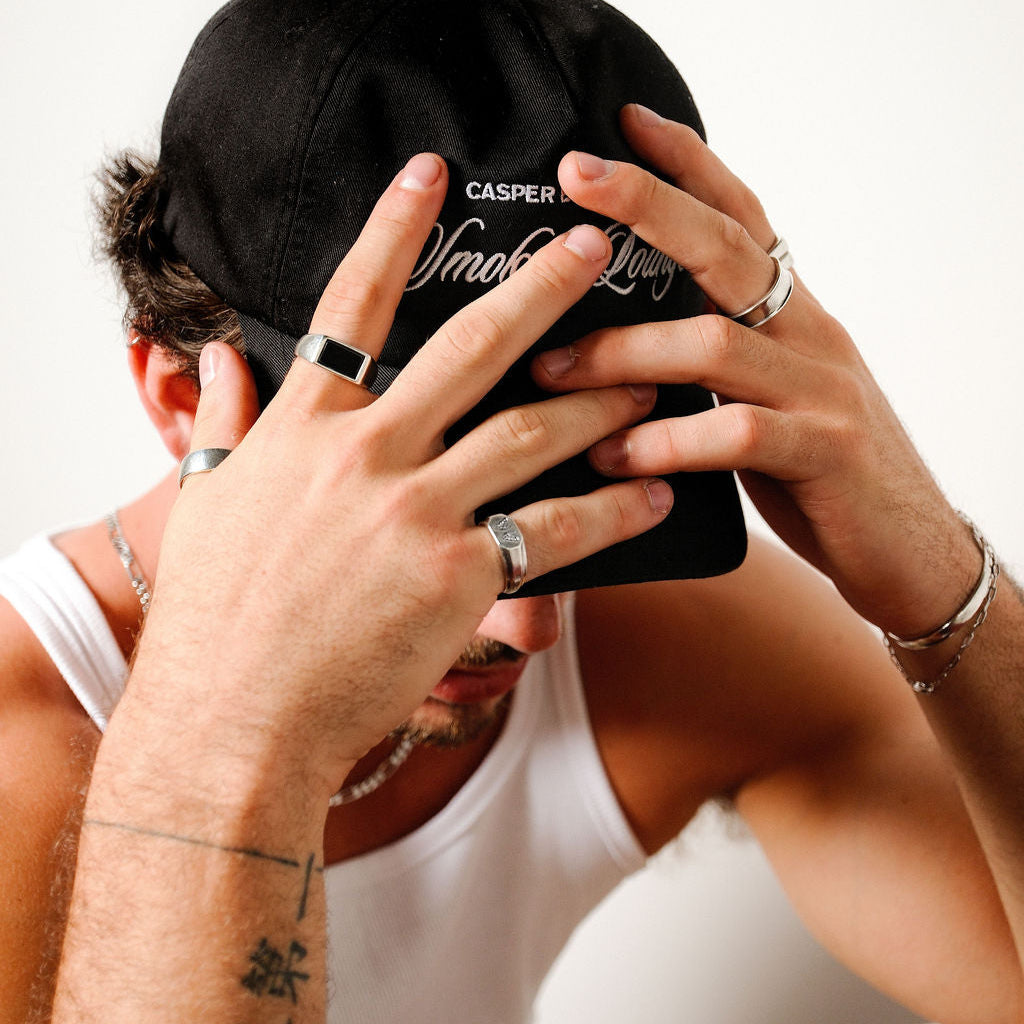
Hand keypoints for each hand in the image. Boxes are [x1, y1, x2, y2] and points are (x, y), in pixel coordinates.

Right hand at [123, 153, 669, 799]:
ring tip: (656, 369)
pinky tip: (656, 492)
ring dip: (600, 397)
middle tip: (594, 246)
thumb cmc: (217, 617)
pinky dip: (611, 510)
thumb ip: (216, 419)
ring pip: (529, 431)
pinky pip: (553, 529)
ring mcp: (414, 512)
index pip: (350, 306)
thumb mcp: (205, 504)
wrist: (233, 720)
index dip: (392, 232)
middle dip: (538, 291)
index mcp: (302, 428)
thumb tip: (212, 356)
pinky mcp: (457, 578)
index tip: (433, 174)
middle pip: (467, 349)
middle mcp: (364, 455)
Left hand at [533, 104, 977, 637]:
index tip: (627, 123)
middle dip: (648, 205)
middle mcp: (808, 335)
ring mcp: (821, 389)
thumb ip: (715, 362)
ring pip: (712, 344)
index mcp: (792, 314)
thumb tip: (617, 345)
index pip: (741, 217)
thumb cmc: (818, 471)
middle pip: (726, 248)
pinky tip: (616, 457)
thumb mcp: (770, 397)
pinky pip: (737, 433)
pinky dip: (666, 441)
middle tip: (578, 177)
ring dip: (621, 355)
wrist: (910, 547)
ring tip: (550, 374)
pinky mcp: (826, 452)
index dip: (689, 163)